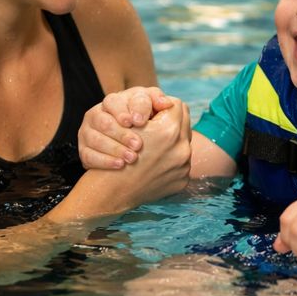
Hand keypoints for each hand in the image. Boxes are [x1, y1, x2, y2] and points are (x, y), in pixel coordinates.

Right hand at [65, 100, 192, 218]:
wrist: (113, 192)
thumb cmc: (116, 154)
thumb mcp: (132, 124)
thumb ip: (152, 109)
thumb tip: (167, 103)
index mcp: (169, 131)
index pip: (177, 105)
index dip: (163, 106)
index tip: (154, 111)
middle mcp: (182, 149)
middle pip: (184, 123)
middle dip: (171, 121)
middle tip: (156, 124)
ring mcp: (184, 167)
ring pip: (183, 142)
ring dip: (172, 140)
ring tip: (155, 144)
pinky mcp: (182, 181)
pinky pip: (181, 162)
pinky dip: (170, 159)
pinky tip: (155, 162)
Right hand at [78, 87, 173, 169]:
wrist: (126, 152)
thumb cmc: (142, 123)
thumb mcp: (150, 107)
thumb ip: (156, 101)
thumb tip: (165, 103)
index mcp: (113, 101)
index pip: (115, 101)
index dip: (126, 111)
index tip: (140, 122)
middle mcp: (97, 114)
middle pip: (104, 122)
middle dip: (122, 134)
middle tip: (139, 145)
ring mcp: (87, 132)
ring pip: (94, 138)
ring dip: (115, 148)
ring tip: (132, 158)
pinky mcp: (84, 150)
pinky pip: (88, 155)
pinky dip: (104, 161)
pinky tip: (120, 165)